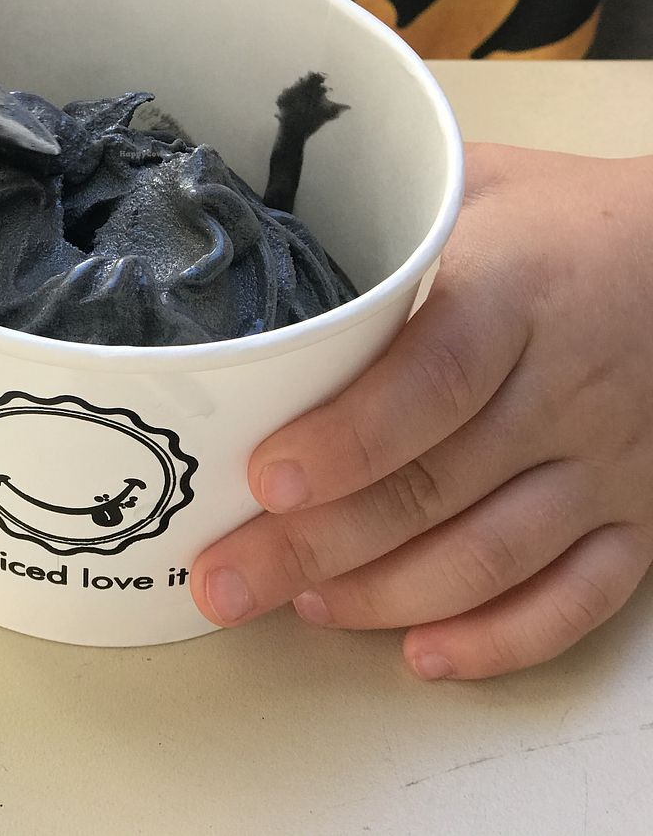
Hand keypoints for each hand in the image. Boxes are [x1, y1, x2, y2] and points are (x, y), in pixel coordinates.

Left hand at [191, 143, 652, 679]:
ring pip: (493, 557)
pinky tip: (424, 653)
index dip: (350, 440)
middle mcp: (565, 387)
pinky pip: (578, 599)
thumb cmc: (566, 219)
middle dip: (319, 545)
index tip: (266, 479)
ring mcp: (607, 461)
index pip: (433, 381)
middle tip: (224, 577)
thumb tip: (254, 222)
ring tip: (298, 601)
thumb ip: (384, 218)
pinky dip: (501, 641)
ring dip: (386, 595)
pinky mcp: (638, 514)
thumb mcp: (480, 183)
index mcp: (518, 292)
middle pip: (437, 486)